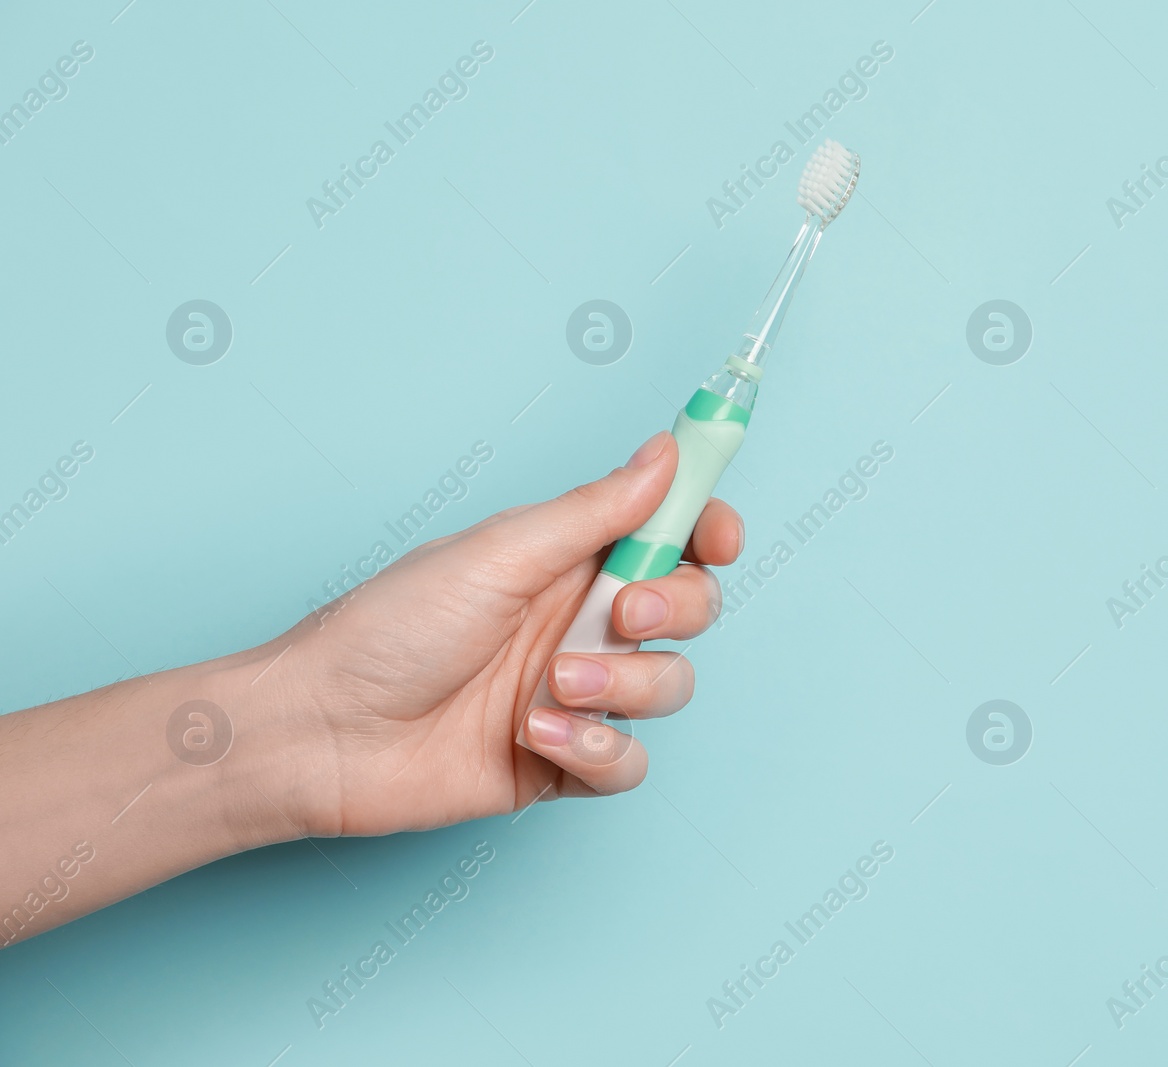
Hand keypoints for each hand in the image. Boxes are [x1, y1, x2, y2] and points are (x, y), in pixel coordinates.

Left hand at [256, 431, 739, 837]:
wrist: (322, 731)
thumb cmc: (388, 628)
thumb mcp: (500, 554)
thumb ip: (595, 511)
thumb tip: (665, 451)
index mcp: (569, 559)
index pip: (672, 534)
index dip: (709, 531)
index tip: (720, 538)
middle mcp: (581, 621)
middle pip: (691, 609)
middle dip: (676, 610)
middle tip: (626, 615)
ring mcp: (576, 693)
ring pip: (670, 687)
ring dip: (623, 685)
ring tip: (550, 686)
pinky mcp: (562, 762)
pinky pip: (629, 762)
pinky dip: (596, 750)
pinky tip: (537, 737)